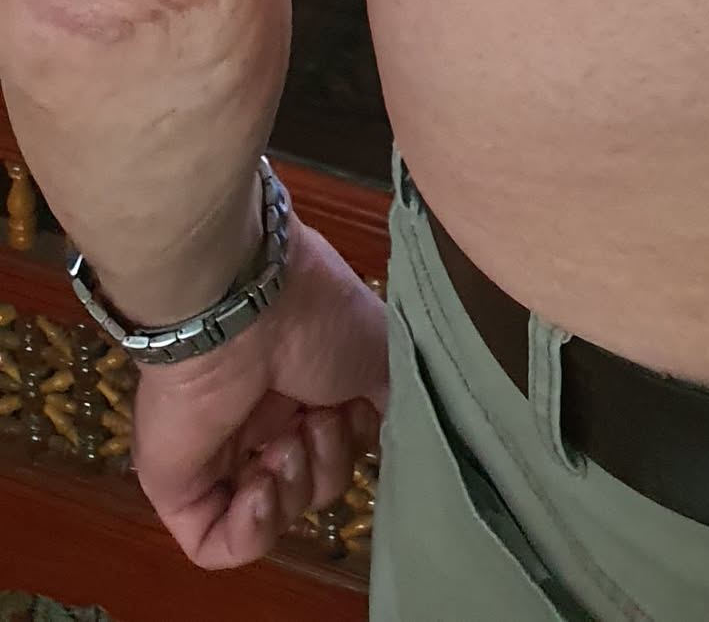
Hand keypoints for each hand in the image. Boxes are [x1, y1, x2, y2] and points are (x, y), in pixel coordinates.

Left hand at [130, 211, 388, 569]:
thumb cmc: (314, 315)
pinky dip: (250, 532)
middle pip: (311, 483)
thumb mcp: (380, 350)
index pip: (339, 446)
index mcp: (305, 381)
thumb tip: (391, 442)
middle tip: (316, 423)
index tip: (356, 410)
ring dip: (293, 491)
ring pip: (270, 516)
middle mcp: (261, 416)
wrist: (239, 304)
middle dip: (327, 464)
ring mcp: (217, 453)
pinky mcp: (179, 486)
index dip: (356, 442)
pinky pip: (216, 543)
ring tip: (283, 446)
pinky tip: (259, 492)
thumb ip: (389, 403)